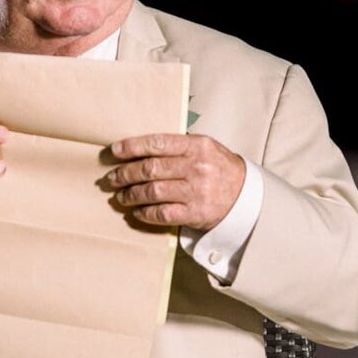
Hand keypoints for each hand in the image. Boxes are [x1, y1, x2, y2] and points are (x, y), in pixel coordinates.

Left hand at [102, 133, 244, 230]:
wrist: (245, 196)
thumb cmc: (219, 168)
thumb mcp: (204, 148)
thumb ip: (177, 146)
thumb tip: (138, 149)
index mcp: (196, 146)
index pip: (157, 143)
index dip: (132, 147)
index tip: (114, 151)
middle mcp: (196, 167)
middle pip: (150, 169)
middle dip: (125, 174)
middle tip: (111, 178)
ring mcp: (196, 191)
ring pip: (153, 192)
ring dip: (131, 195)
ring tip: (121, 196)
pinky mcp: (196, 213)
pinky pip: (163, 213)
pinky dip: (146, 213)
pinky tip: (137, 211)